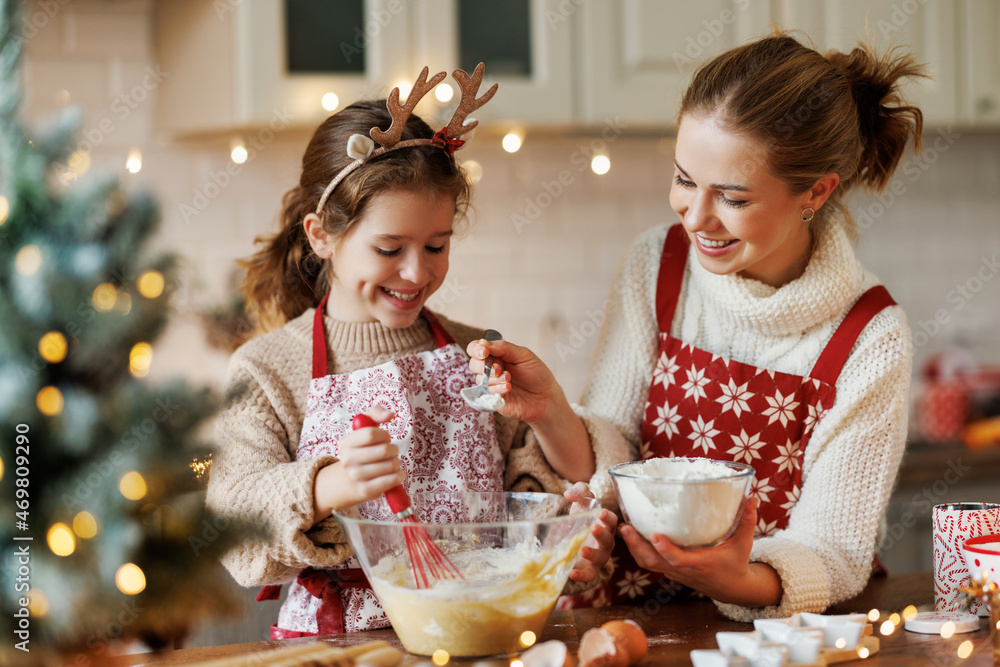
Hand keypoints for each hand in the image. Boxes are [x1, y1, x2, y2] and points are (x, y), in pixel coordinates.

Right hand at [312, 405, 403, 520]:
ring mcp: (356, 477)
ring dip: (397, 463)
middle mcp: (347, 460)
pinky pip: (391, 481)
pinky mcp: (366, 491)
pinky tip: (395, 474)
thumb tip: (390, 415)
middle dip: (393, 449)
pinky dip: (399, 476)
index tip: (385, 438)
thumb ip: (376, 414)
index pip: (370, 434)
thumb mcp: (365, 428)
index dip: (384, 435)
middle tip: (390, 452)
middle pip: (384, 450)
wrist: (350, 480)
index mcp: (345, 443)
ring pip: (390, 465)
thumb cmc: (363, 450)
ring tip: (391, 463)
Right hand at [465, 338, 563, 424]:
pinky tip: (508, 388)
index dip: (476, 349)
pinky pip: (486, 394)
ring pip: (479, 379)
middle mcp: (491, 370)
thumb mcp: (523, 355)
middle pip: (473, 364)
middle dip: (484, 365)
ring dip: (493, 378)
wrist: (546, 397)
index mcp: (497, 355)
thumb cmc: (537, 375)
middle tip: (499, 368)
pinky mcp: (492, 399)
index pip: (476, 349)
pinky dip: (496, 389)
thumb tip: (484, 343)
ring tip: (509, 379)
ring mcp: (491, 385)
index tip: (484, 352)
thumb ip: (504, 348)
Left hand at [564, 482, 617, 582]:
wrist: (572, 535)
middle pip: (608, 539)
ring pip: (602, 558)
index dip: (607, 517)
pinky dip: (583, 576)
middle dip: (602, 534)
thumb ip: (579, 491)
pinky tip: (572, 573)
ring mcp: (599, 556)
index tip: (600, 513)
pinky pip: (590, 574)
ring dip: (593, 554)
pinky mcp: (589, 568)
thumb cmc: (582, 516)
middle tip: (593, 528)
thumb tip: (569, 494)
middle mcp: (606, 541)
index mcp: (606, 525)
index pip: (611, 520)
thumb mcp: (581, 501)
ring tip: (582, 550)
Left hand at [619, 497, 780, 605]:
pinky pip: (650, 563)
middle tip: (625, 527)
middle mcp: (683, 571)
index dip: (665, 549)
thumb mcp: (744, 543)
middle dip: (637, 546)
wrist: (733, 589)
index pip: (677, 560)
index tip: (654, 535)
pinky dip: (639, 550)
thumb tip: (750, 496)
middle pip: (653, 563)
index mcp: (699, 564)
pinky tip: (632, 533)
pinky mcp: (670, 571)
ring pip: (647, 564)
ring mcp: (674, 573)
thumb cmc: (736, 563)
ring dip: (634, 548)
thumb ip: (746, 520)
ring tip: (624, 527)